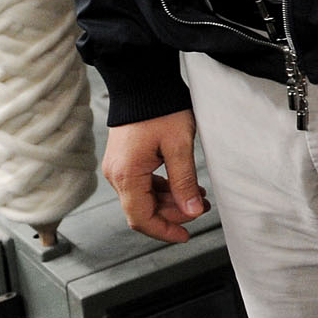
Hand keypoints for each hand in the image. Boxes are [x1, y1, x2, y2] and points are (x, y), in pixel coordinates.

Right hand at [103, 109, 205, 244]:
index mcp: (126, 175)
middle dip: (173, 213)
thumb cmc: (161, 109)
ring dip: (170, 201)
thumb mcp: (179, 146)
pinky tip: (183, 185)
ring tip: (198, 196)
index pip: (141, 218)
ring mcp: (118, 167)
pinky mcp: (124, 160)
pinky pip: (142, 184)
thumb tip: (192, 211)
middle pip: (143, 210)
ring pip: (144, 197)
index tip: (186, 236)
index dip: (164, 230)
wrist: (143, 82)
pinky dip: (162, 188)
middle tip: (201, 208)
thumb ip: (185, 181)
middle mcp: (116, 175)